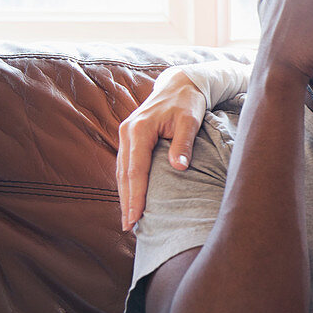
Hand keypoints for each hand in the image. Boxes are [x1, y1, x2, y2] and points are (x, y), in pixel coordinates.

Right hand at [117, 68, 207, 229]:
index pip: (136, 169)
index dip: (135, 195)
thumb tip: (179, 168)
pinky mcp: (131, 139)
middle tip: (129, 227)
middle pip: (124, 174)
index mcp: (139, 129)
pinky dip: (128, 184)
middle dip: (126, 201)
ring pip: (122, 171)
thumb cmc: (187, 103)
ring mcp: (126, 136)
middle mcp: (127, 133)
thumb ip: (183, 144)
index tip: (135, 217)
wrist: (180, 84)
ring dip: (124, 195)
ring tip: (129, 220)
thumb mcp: (189, 121)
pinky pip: (127, 165)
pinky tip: (132, 199)